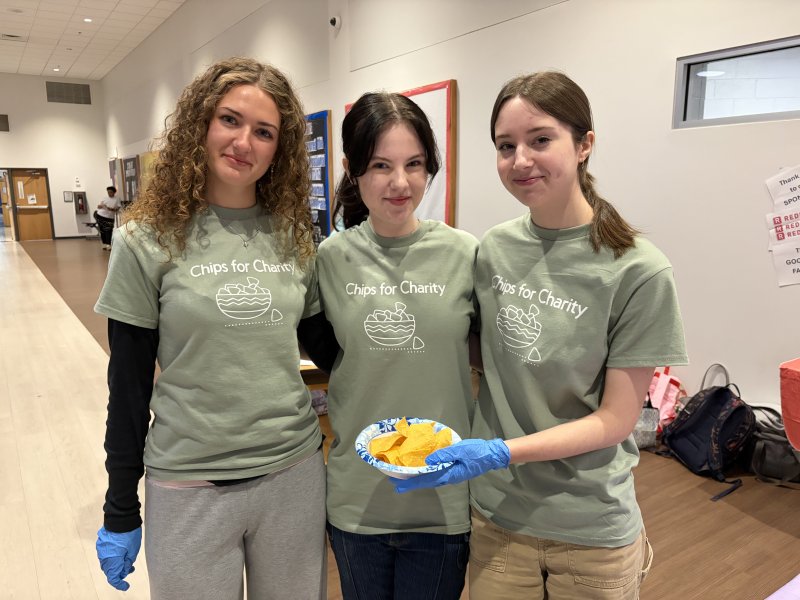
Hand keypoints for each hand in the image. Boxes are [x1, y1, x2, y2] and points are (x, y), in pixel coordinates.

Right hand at [96, 526, 141, 590]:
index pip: (113, 578)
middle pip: (110, 571)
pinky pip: (107, 554)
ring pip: (108, 563)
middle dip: (119, 573)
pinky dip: (114, 557)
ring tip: (128, 561)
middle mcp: (104, 556)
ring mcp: (101, 549)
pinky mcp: (102, 543)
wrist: (121, 517)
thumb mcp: (133, 551)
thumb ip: (127, 563)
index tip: (126, 586)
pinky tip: (122, 554)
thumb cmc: (129, 534)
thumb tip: (124, 571)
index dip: (119, 584)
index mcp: (112, 560)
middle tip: (130, 570)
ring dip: (117, 564)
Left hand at [390, 438, 509, 492]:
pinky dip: (427, 472)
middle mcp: (449, 477)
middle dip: (411, 482)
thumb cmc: (477, 452)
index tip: (397, 485)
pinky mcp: (454, 470)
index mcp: (449, 474)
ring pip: (431, 478)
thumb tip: (428, 459)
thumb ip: (445, 454)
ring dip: (418, 478)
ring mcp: (452, 474)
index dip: (411, 483)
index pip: (426, 480)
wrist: (492, 455)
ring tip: (405, 476)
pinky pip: (437, 473)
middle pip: (426, 481)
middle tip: (395, 481)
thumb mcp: (461, 450)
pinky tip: (422, 468)